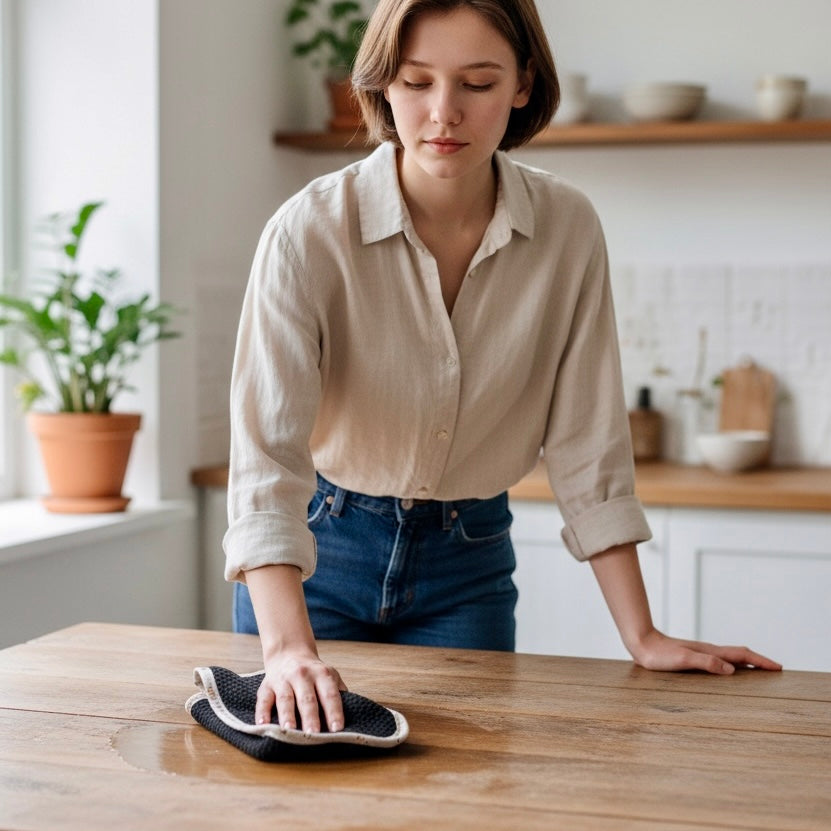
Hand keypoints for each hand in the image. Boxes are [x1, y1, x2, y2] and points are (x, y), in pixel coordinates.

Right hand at [255, 648, 347, 732]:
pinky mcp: (266, 686)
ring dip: (287, 715)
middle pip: (307, 698)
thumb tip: (353, 715)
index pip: (330, 694)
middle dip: (310, 717)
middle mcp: (302, 675)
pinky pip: (263, 700)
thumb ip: (339, 692)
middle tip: (313, 735)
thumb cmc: (314, 673)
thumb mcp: (330, 676)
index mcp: (322, 674)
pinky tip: (263, 725)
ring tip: (289, 731)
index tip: (337, 729)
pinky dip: (262, 713)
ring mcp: (283, 680)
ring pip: (285, 699)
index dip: (334, 711)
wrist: (288, 653)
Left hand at [628, 628, 782, 674]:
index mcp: (710, 652)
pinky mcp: (693, 658)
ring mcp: (701, 654)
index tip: (778, 667)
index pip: (741, 655)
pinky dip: (731, 666)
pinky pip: (719, 662)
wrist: (641, 644)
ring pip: (730, 658)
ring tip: (758, 672)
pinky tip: (728, 672)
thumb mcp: (683, 660)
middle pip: (740, 655)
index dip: (760, 661)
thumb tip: (731, 670)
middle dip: (758, 662)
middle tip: (775, 670)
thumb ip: (706, 663)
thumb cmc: (659, 655)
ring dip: (747, 664)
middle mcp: (708, 651)